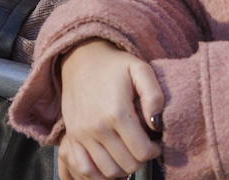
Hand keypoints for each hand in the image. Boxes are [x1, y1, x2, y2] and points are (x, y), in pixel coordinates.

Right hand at [56, 39, 163, 179]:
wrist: (81, 59)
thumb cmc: (114, 65)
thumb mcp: (140, 69)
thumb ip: (153, 95)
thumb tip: (157, 124)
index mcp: (117, 112)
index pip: (141, 151)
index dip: (154, 151)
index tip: (155, 143)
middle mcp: (98, 128)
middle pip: (127, 164)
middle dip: (141, 160)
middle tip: (143, 147)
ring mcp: (82, 135)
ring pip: (108, 171)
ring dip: (123, 169)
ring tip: (129, 154)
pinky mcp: (71, 137)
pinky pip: (84, 169)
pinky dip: (99, 174)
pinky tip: (110, 164)